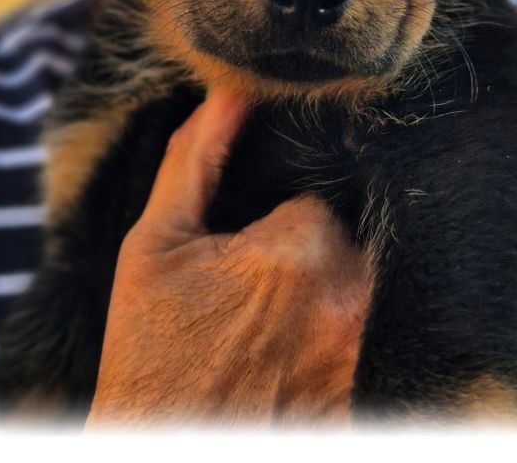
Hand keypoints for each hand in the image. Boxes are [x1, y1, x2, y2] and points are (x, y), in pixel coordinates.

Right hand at [85, 89, 369, 426]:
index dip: (276, 215)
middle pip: (342, 234)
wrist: (170, 447)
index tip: (244, 247)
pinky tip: (287, 350)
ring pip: (356, 278)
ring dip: (322, 286)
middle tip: (250, 286)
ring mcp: (363, 344)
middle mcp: (349, 293)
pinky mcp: (365, 383)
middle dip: (302, 249)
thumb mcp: (153, 246)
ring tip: (268, 319)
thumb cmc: (151, 354)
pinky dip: (333, 329)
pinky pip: (364, 328)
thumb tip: (228, 90)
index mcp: (301, 246)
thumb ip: (196, 157)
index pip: (314, 195)